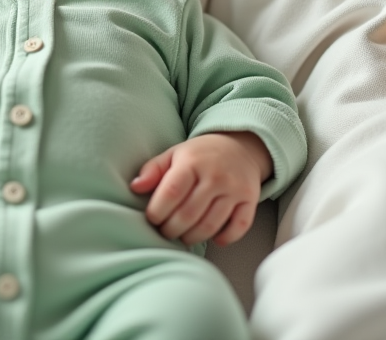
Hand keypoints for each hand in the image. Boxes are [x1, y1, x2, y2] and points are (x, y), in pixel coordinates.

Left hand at [130, 131, 270, 246]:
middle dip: (171, 229)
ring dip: (192, 237)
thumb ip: (153, 170)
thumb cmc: (199, 155)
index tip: (152, 219)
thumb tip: (135, 187)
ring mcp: (235, 189)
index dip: (157, 212)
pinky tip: (212, 238)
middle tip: (165, 231)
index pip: (171, 193)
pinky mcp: (250, 200)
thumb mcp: (173, 154)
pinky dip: (224, 238)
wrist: (239, 147)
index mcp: (192, 162)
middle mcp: (215, 176)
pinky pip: (238, 227)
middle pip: (188, 214)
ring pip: (210, 225)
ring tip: (183, 236)